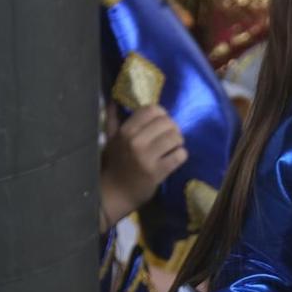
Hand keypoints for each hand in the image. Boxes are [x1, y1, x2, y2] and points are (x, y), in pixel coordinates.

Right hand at [100, 104, 187, 229]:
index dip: (162, 114)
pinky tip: (175, 158)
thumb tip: (114, 99)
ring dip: (178, 141)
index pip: (152, 110)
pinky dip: (181, 155)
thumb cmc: (114, 164)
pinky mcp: (158, 172)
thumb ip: (113, 119)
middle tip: (171, 136)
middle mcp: (135, 141)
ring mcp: (147, 157)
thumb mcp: (110, 139)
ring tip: (174, 146)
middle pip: (167, 123)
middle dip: (173, 128)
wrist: (115, 192)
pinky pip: (179, 156)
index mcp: (125, 131)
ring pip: (175, 138)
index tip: (162, 123)